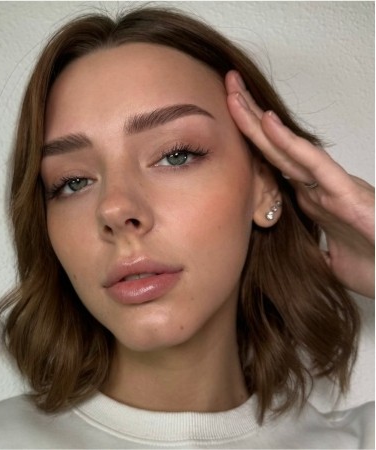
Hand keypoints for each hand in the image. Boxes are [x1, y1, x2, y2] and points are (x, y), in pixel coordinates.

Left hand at [225, 70, 374, 297]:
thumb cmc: (371, 262)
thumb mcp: (325, 256)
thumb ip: (307, 246)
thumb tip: (288, 247)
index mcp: (310, 198)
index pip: (272, 164)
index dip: (248, 142)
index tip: (224, 123)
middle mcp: (317, 186)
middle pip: (273, 148)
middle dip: (246, 118)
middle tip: (225, 88)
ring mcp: (330, 187)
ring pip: (286, 148)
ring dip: (257, 121)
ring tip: (235, 92)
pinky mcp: (346, 193)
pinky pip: (312, 163)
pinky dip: (289, 142)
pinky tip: (268, 122)